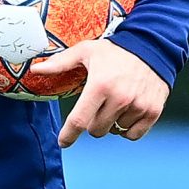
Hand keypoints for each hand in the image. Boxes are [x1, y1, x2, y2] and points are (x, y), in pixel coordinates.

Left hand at [24, 39, 170, 146]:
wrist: (153, 46)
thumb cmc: (115, 51)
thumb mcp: (86, 51)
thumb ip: (60, 63)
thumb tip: (35, 70)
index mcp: (100, 85)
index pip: (79, 120)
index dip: (69, 135)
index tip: (63, 142)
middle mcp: (120, 98)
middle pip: (96, 130)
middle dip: (91, 123)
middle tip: (97, 106)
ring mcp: (138, 106)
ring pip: (114, 131)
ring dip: (111, 122)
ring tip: (115, 102)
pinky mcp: (153, 111)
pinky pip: (133, 135)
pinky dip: (127, 128)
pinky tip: (127, 112)